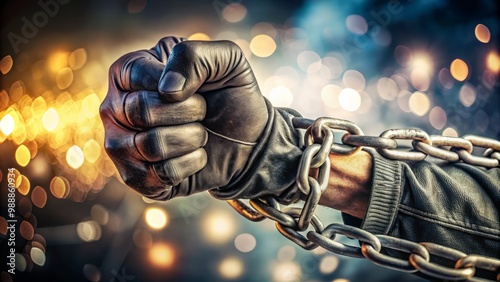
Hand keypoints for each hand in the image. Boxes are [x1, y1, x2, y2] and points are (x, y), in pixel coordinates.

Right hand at [100, 36, 302, 201]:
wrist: (248, 138)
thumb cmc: (230, 94)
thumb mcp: (225, 60)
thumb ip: (194, 56)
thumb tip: (167, 90)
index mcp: (128, 72)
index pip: (136, 74)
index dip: (177, 85)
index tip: (199, 88)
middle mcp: (116, 108)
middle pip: (141, 110)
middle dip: (189, 111)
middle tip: (203, 111)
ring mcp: (121, 145)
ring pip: (151, 145)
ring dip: (192, 138)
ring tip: (200, 133)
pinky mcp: (137, 177)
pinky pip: (161, 174)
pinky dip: (192, 164)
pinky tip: (196, 155)